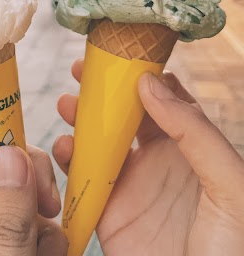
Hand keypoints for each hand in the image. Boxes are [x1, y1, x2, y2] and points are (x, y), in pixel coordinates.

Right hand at [53, 61, 243, 255]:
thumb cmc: (234, 248)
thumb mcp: (230, 185)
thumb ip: (195, 132)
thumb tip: (151, 84)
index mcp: (192, 149)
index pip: (164, 100)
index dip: (141, 74)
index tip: (120, 54)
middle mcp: (159, 162)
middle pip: (125, 115)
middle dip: (103, 90)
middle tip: (82, 70)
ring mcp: (132, 187)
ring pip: (99, 142)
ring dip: (81, 119)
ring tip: (67, 103)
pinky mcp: (109, 214)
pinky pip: (83, 180)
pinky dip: (67, 160)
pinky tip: (63, 146)